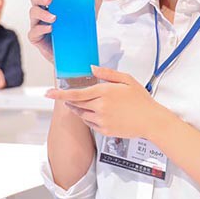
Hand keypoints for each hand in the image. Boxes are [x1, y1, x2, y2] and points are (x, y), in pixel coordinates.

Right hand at [28, 0, 102, 63]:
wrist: (74, 55)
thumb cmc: (77, 33)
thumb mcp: (88, 15)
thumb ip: (92, 1)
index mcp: (52, 5)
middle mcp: (43, 13)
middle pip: (34, 0)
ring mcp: (38, 25)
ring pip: (33, 13)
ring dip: (42, 13)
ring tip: (54, 17)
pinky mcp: (36, 38)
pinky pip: (34, 31)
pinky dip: (41, 28)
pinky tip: (50, 28)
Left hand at [45, 65, 171, 138]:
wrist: (151, 120)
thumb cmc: (141, 99)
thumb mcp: (126, 80)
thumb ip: (107, 73)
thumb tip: (92, 68)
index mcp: (104, 92)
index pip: (75, 93)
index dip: (59, 93)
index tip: (48, 93)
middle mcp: (100, 107)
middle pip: (75, 104)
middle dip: (69, 100)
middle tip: (67, 96)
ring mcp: (101, 120)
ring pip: (81, 114)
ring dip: (79, 108)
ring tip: (90, 104)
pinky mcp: (104, 130)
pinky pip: (90, 123)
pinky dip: (89, 117)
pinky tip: (100, 113)